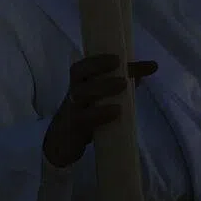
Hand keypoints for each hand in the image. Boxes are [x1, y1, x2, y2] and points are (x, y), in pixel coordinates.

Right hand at [43, 55, 157, 167]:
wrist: (60, 144)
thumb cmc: (83, 118)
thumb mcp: (97, 102)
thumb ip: (116, 89)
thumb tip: (140, 76)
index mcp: (79, 84)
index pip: (87, 65)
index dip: (102, 59)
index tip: (121, 56)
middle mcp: (73, 92)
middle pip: (78, 72)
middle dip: (97, 65)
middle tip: (118, 62)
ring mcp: (71, 109)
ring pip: (80, 92)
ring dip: (102, 86)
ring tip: (123, 84)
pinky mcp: (74, 127)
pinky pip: (84, 118)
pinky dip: (100, 113)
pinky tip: (116, 110)